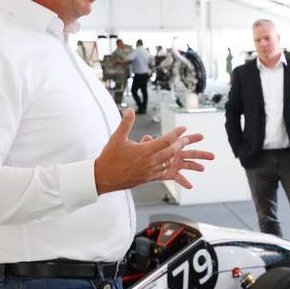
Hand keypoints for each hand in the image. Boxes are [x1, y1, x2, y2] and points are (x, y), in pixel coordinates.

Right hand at [94, 109, 214, 193]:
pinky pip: (161, 172)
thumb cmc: (109, 157)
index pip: (166, 140)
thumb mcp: (117, 138)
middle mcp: (150, 162)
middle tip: (185, 139)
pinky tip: (167, 163)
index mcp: (145, 150)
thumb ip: (126, 123)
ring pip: (168, 163)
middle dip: (180, 144)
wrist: (104, 178)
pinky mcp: (147, 179)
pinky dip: (166, 166)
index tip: (183, 128)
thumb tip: (130, 110)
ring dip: (174, 155)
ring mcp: (149, 171)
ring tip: (178, 150)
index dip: (176, 133)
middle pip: (171, 152)